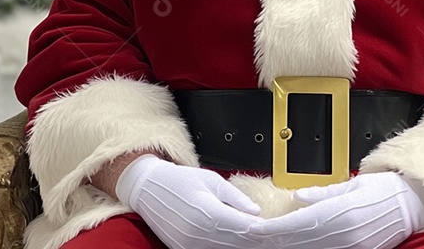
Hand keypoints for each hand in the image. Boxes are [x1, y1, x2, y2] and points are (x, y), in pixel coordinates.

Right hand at [115, 154, 262, 248]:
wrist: (147, 188)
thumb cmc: (178, 180)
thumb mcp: (211, 180)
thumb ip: (235, 198)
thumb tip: (256, 212)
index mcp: (209, 214)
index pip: (245, 228)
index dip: (263, 230)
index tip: (276, 228)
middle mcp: (199, 234)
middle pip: (238, 244)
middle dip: (256, 241)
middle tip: (272, 236)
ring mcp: (190, 245)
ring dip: (242, 246)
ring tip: (255, 239)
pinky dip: (225, 248)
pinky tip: (235, 242)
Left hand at [248, 172, 423, 248]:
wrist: (413, 204)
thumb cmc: (387, 189)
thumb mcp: (354, 183)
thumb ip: (324, 192)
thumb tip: (299, 197)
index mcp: (343, 212)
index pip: (299, 223)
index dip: (275, 228)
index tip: (257, 228)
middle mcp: (347, 232)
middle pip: (302, 240)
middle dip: (276, 239)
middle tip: (255, 237)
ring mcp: (353, 245)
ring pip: (311, 248)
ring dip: (288, 245)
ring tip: (270, 242)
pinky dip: (308, 248)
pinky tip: (295, 245)